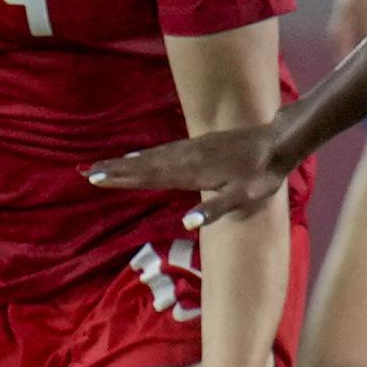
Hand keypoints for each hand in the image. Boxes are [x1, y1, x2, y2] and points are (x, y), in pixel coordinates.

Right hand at [86, 124, 289, 226]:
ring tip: (102, 166)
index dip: (124, 179)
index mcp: (194, 172)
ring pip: (152, 156)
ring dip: (126, 162)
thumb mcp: (245, 197)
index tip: (97, 180)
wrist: (280, 141)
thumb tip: (187, 224)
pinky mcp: (200, 144)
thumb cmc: (264, 174)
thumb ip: (217, 210)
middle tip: (86, 173)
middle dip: (115, 170)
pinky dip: (146, 155)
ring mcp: (193, 149)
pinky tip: (138, 157)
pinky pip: (165, 150)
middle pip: (145, 165)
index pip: (152, 177)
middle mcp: (188, 157)